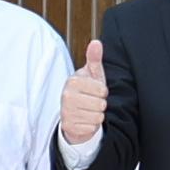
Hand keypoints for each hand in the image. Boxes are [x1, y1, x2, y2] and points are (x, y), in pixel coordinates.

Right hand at [59, 37, 110, 151]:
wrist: (74, 113)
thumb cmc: (87, 92)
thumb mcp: (93, 74)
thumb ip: (95, 58)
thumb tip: (96, 42)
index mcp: (73, 81)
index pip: (102, 90)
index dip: (103, 92)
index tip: (95, 91)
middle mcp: (66, 96)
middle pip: (100, 104)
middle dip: (100, 105)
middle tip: (92, 102)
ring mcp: (66, 112)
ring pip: (97, 117)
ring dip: (97, 116)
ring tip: (89, 111)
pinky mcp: (68, 126)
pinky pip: (91, 127)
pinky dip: (91, 126)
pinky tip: (85, 120)